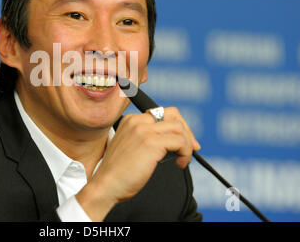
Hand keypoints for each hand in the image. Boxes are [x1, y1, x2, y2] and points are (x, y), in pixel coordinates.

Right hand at [76, 107, 200, 220]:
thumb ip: (146, 138)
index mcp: (131, 120)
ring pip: (179, 128)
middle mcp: (137, 121)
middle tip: (192, 148)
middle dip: (187, 131)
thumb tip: (173, 140)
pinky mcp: (152, 143)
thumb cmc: (118, 172)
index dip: (177, 126)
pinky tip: (179, 164)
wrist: (107, 185)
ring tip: (182, 159)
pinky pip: (180, 141)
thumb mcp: (131, 147)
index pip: (161, 113)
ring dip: (187, 144)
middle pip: (173, 114)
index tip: (184, 142)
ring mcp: (144, 130)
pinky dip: (185, 153)